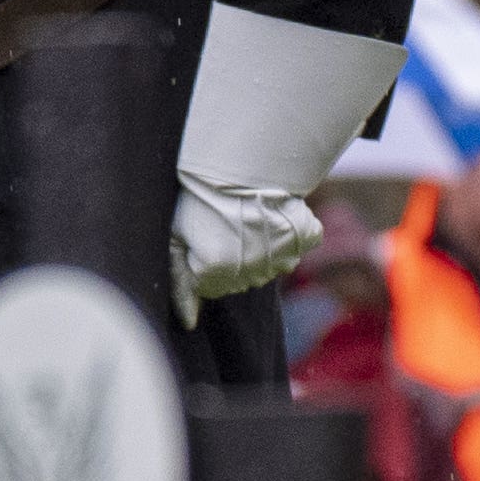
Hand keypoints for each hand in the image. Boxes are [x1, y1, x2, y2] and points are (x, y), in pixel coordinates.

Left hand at [169, 170, 316, 312]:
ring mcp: (282, 257)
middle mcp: (252, 272)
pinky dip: (287, 237)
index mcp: (216, 271)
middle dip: (227, 258)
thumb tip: (189, 325)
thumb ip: (179, 280)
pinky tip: (272, 216)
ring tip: (245, 217)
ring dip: (256, 249)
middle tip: (221, 222)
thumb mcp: (175, 235)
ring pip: (265, 268)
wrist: (238, 155)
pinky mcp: (304, 239)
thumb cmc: (199, 194)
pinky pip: (295, 249)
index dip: (200, 258)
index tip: (201, 234)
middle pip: (236, 281)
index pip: (205, 286)